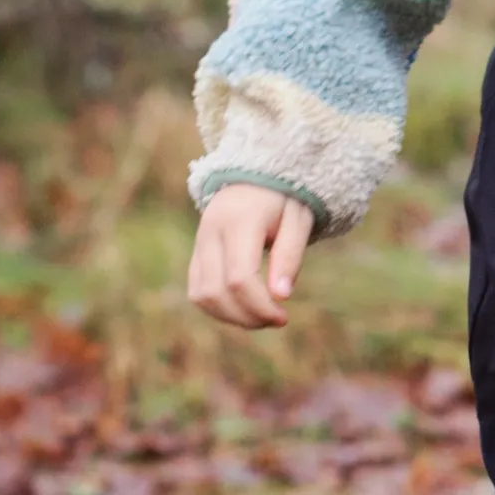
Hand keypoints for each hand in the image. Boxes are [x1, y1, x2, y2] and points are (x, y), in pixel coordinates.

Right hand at [187, 184, 313, 329]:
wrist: (257, 174)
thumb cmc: (284, 196)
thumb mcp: (298, 219)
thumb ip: (290, 256)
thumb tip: (281, 297)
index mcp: (239, 220)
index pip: (240, 277)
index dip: (260, 305)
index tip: (283, 317)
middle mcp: (211, 231)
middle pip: (216, 291)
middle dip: (247, 316)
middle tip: (277, 320)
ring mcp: (199, 241)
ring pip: (201, 295)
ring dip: (231, 317)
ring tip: (262, 317)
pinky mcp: (196, 251)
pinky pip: (197, 290)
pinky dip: (219, 308)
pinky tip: (245, 309)